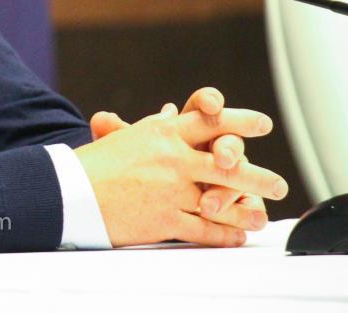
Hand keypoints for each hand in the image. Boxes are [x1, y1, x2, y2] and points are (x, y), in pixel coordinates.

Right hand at [76, 103, 285, 246]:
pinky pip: (204, 229)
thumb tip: (172, 111)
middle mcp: (171, 159)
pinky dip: (224, 234)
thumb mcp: (127, 137)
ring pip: (222, 200)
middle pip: (227, 164)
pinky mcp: (165, 220)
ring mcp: (170, 190)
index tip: (261, 123)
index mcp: (162, 133)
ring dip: (247, 210)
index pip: (208, 120)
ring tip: (263, 214)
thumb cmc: (95, 164)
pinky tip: (237, 235)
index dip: (239, 121)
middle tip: (278, 183)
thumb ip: (155, 125)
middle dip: (257, 175)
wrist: (69, 193)